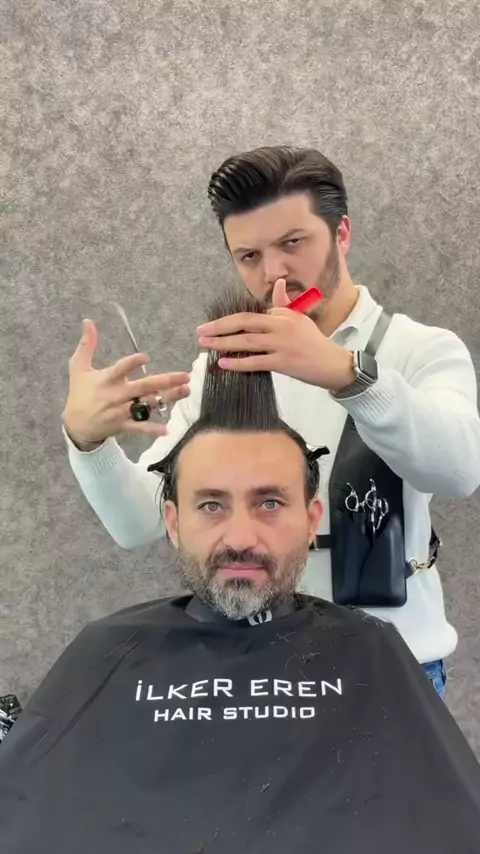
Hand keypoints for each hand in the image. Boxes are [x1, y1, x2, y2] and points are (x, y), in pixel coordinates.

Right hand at [62, 319, 190, 443]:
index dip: (132, 363)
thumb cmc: (79, 392)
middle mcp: (116, 395)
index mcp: (107, 379)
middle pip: (144, 387)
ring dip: (168, 398)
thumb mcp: (78, 367)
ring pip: (147, 405)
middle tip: (185, 375)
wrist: (76, 425)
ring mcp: (120, 412)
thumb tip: (88, 321)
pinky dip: (153, 429)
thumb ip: (87, 344)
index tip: (146, 357)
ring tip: (186, 390)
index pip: (121, 369)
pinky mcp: (123, 426)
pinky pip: (140, 428)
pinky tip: (167, 429)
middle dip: (165, 381)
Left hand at [197, 279, 354, 389]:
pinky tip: (223, 363)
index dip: (229, 322)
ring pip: (246, 342)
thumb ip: (284, 303)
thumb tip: (278, 283)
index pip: (250, 315)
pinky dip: (238, 363)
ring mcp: (281, 344)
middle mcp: (281, 325)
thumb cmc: (314, 342)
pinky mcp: (283, 362)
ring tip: (205, 346)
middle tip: (200, 332)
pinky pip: (255, 362)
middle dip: (219, 327)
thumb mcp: (300, 318)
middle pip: (243, 323)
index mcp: (283, 314)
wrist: (333, 364)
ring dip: (222, 343)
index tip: (213, 327)